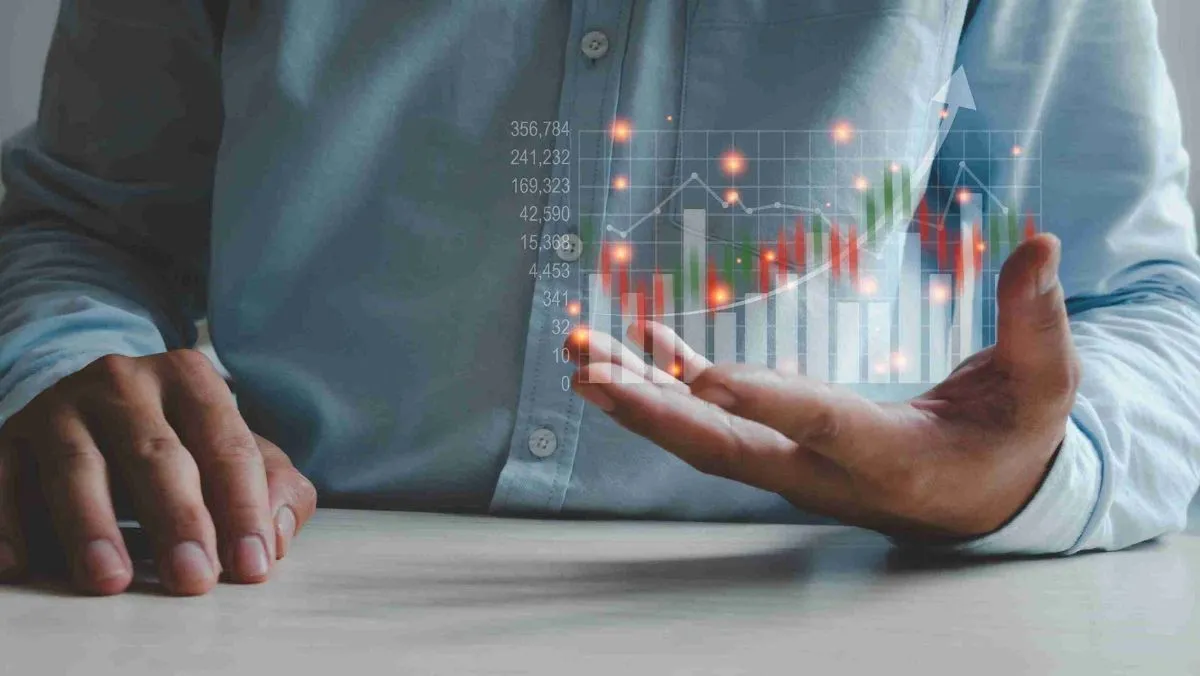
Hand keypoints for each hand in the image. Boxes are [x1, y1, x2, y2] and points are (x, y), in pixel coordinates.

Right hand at [0, 349, 316, 594]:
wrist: (93, 404)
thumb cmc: (180, 442)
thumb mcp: (232, 452)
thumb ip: (274, 487)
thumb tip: (278, 536)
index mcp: (190, 378)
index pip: (226, 446)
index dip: (244, 509)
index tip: (252, 566)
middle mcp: (123, 382)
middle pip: (155, 454)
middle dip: (178, 520)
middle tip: (193, 577)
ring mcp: (62, 407)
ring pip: (77, 466)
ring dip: (93, 526)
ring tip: (110, 579)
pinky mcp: (10, 436)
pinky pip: (6, 479)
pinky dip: (12, 522)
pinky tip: (23, 563)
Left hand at [570, 235, 1077, 539]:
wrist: (982, 503)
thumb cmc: (1013, 441)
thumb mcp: (1046, 385)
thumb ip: (1037, 321)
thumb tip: (1040, 242)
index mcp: (889, 455)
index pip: (818, 425)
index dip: (762, 402)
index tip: (701, 378)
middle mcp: (824, 471)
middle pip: (726, 449)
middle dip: (652, 414)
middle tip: (587, 375)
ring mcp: (794, 464)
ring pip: (703, 437)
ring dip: (639, 395)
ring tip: (580, 353)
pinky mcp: (783, 446)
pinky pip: (714, 418)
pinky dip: (671, 380)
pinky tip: (638, 341)